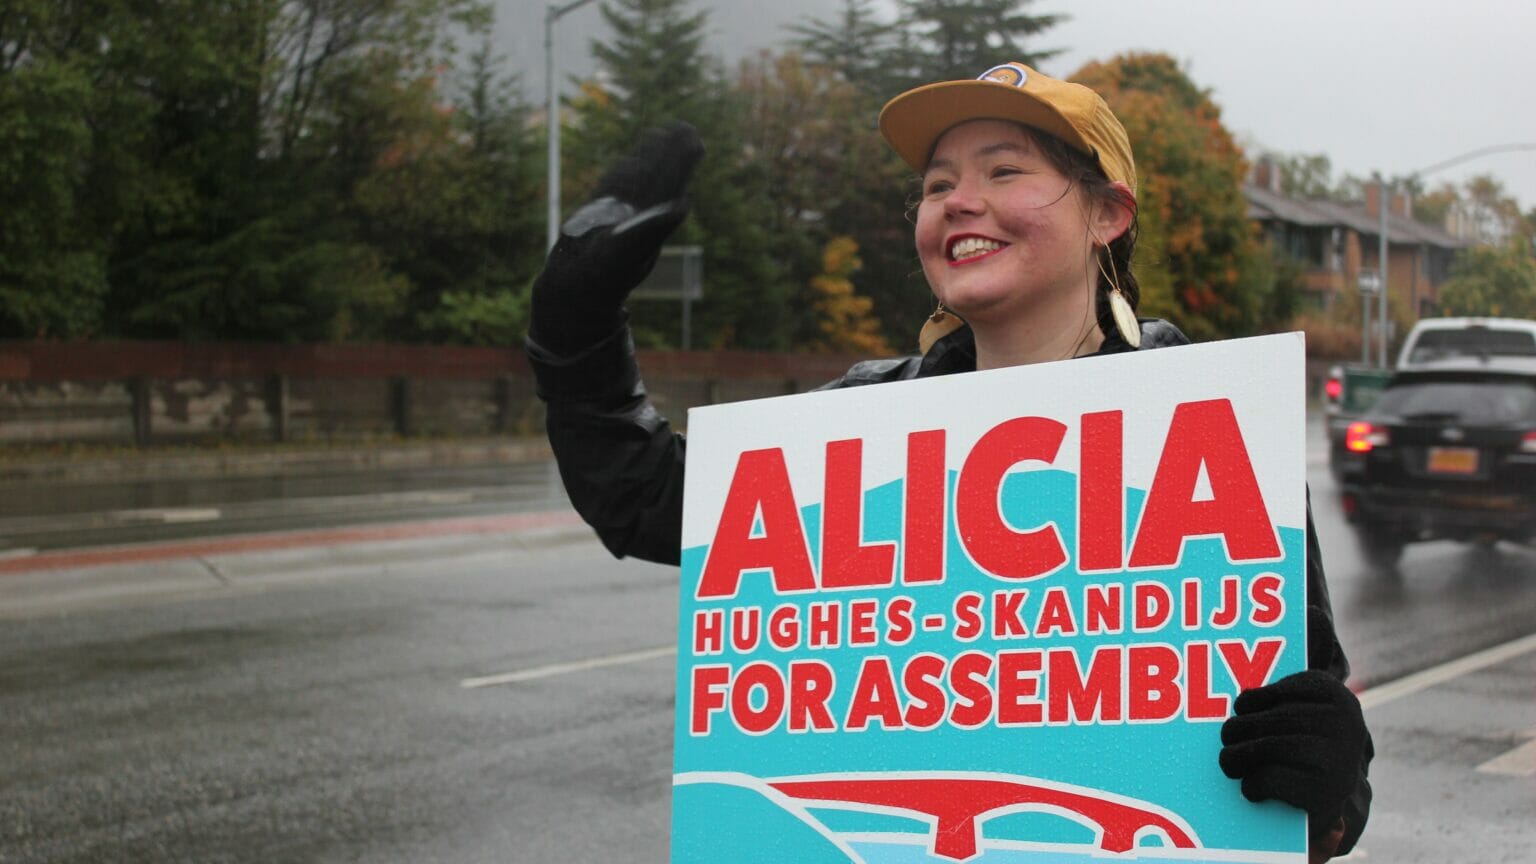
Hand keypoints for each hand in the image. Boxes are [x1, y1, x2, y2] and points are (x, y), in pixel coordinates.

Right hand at [529, 122, 704, 354]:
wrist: (575, 289)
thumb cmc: (605, 273)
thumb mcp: (631, 248)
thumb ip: (655, 226)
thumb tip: (683, 205)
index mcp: (653, 219)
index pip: (671, 183)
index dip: (681, 161)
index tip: (694, 139)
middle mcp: (639, 215)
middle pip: (659, 177)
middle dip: (670, 153)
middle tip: (687, 128)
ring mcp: (618, 214)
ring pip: (637, 179)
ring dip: (650, 157)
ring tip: (664, 134)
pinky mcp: (598, 216)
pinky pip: (613, 189)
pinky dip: (622, 173)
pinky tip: (631, 160)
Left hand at [1218, 607, 1366, 846]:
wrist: (1335, 805)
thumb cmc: (1306, 742)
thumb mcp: (1305, 700)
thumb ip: (1307, 656)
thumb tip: (1314, 609)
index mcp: (1336, 694)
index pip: (1271, 691)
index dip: (1251, 704)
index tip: (1245, 711)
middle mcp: (1346, 723)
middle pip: (1262, 720)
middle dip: (1235, 733)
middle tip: (1226, 740)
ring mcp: (1339, 759)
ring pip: (1262, 749)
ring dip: (1235, 759)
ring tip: (1230, 762)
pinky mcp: (1325, 795)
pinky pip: (1267, 780)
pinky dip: (1252, 786)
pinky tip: (1254, 788)